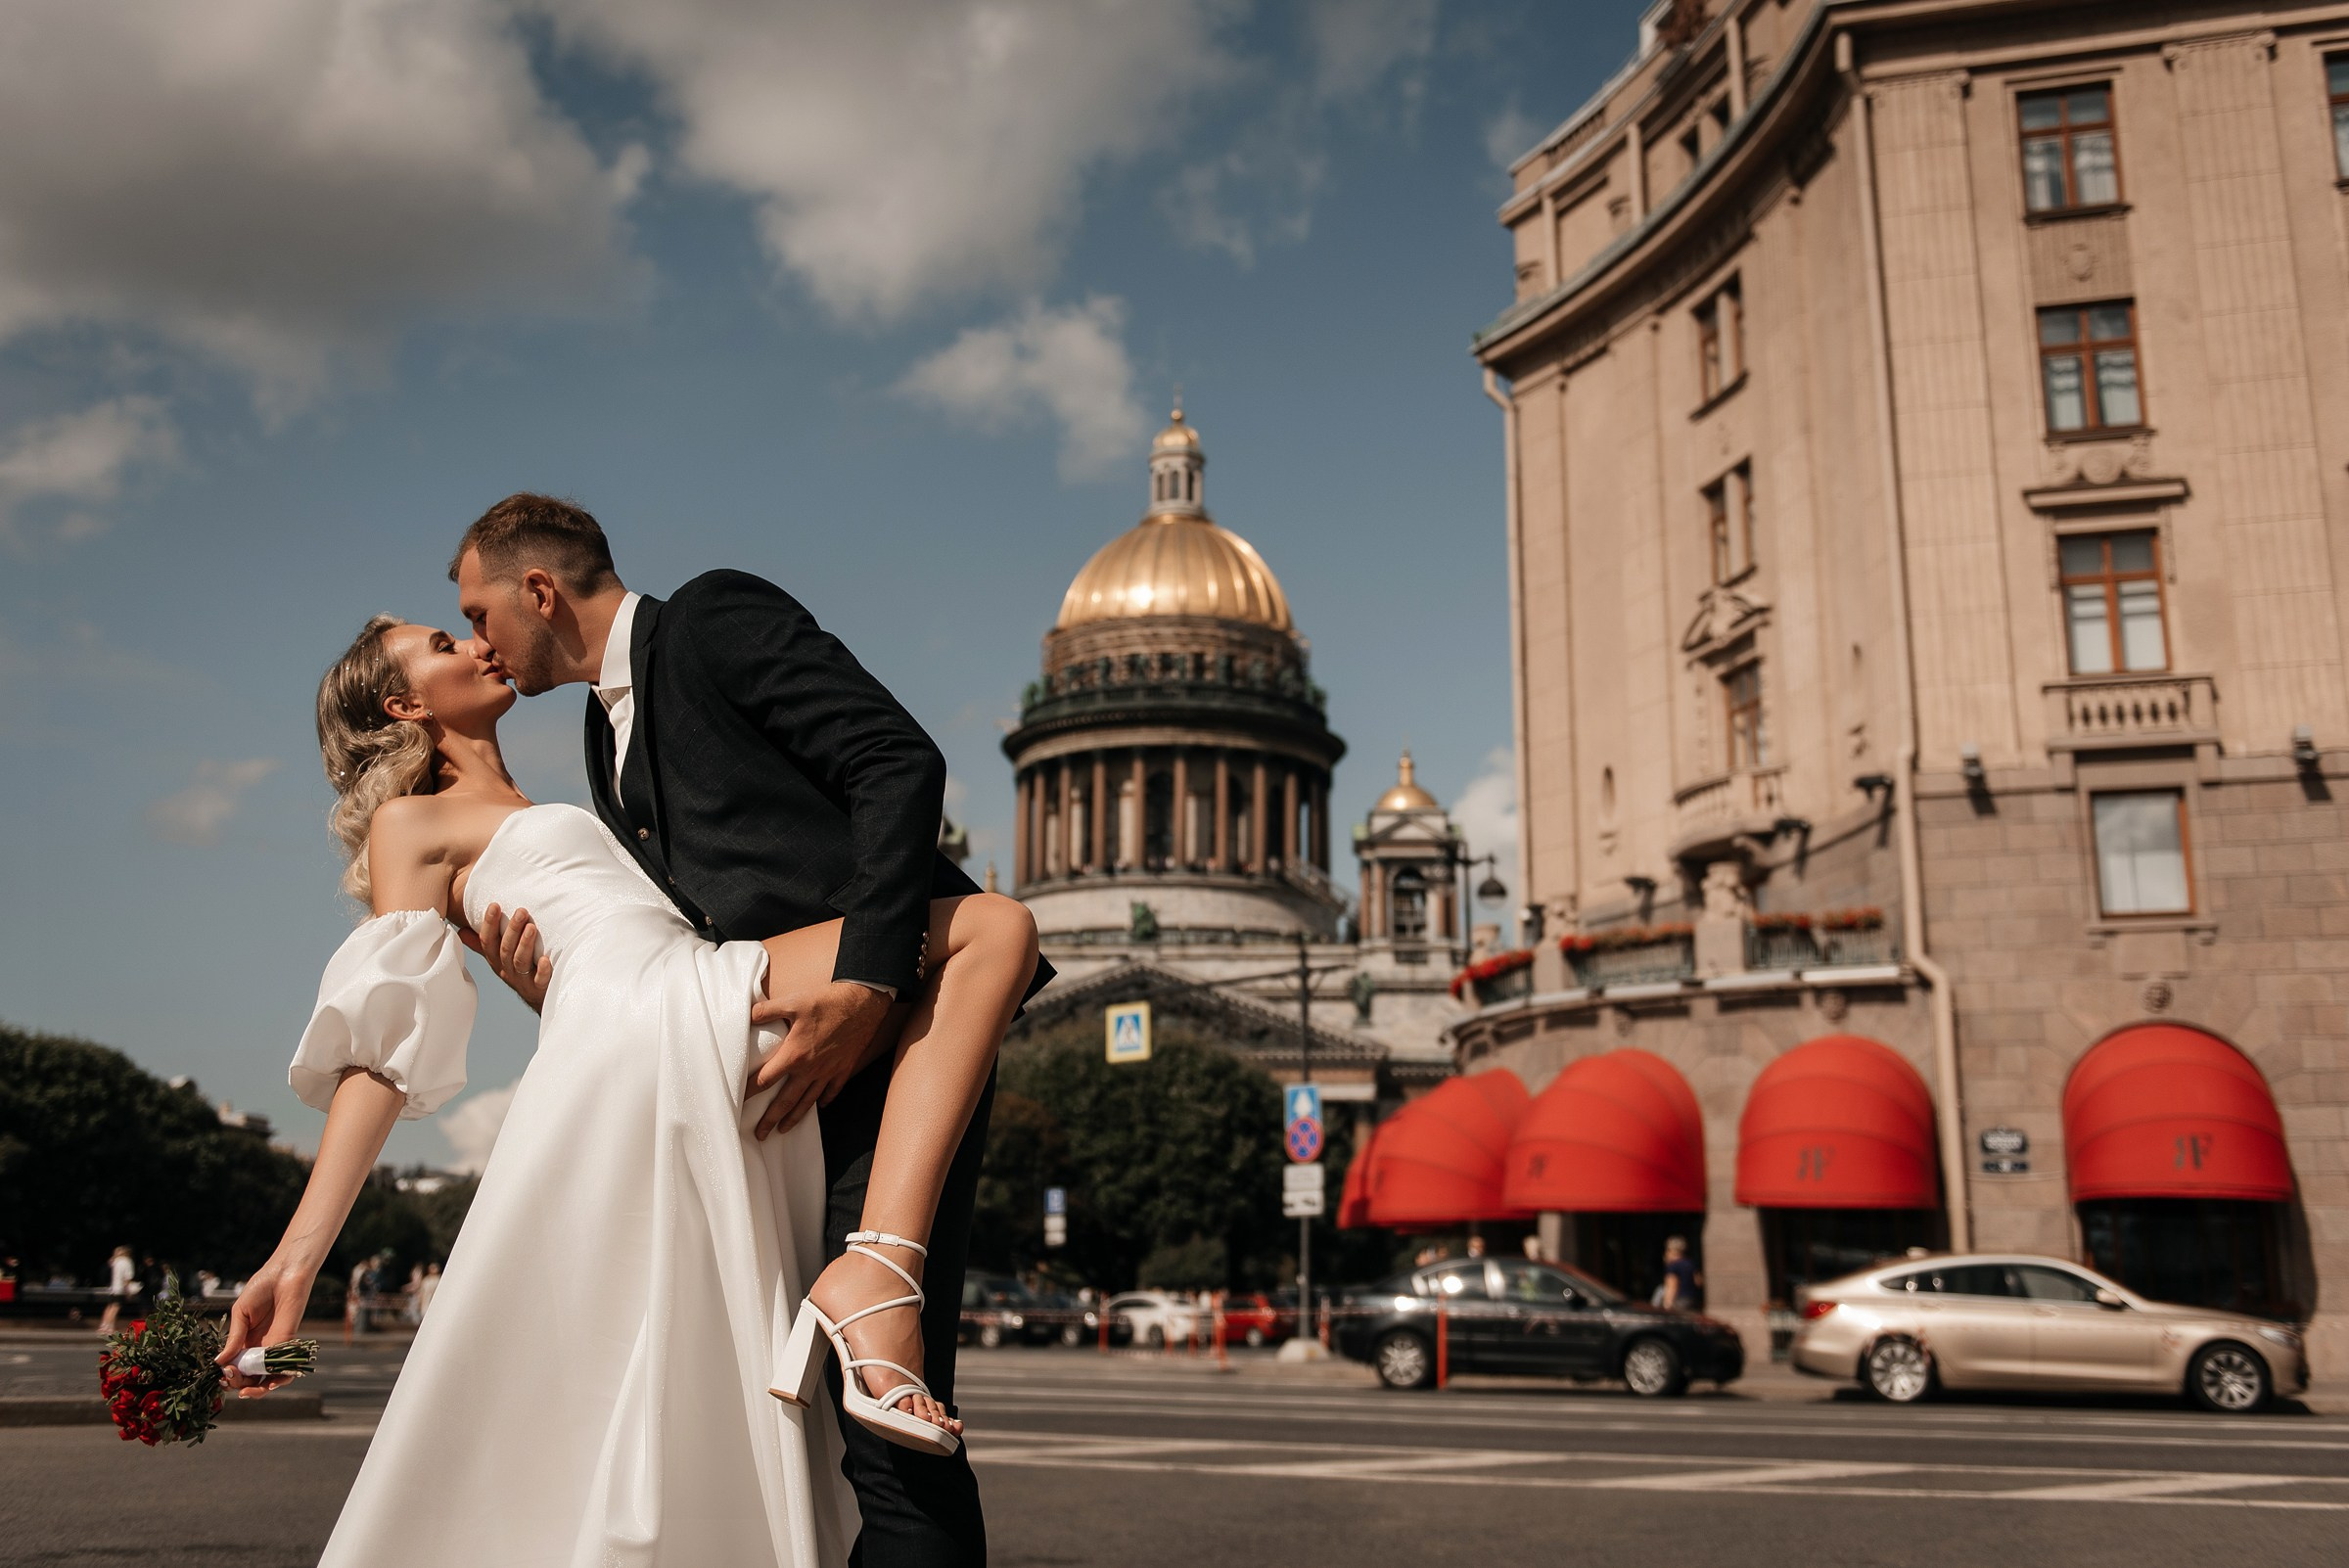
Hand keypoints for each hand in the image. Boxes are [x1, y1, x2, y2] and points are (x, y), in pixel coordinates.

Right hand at [216, 1253, 313, 1397]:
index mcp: (244, 1341)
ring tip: (246, 1391)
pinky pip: (286, 1368)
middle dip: (238, 1383)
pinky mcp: (290, 1344)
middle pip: (249, 1376)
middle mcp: (259, 1348)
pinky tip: (268, 1385)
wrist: (286, 1273)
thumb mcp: (241, 1313)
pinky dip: (278, 1380)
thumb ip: (234, 1338)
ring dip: (257, 1390)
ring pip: (267, 1378)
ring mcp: (274, 1347)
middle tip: (230, 1379)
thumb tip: (219, 1362)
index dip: (227, 1374)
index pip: (235, 1366)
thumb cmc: (261, 1287)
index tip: (220, 1375)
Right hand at [465, 903, 550, 1012]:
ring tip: (531, 928)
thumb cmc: (519, 971)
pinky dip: (542, 971)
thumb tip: (461, 931)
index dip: (489, 924)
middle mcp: (507, 969)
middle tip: (521, 911)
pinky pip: (539, 980)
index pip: (488, 941)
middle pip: (505, 949)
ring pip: (519, 962)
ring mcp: (522, 980)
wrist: (539, 998)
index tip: (494, 905)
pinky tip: (545, 959)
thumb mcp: (498, 958)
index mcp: (496, 960)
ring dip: (525, 944)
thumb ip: (483, 945)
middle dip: (512, 929)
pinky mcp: (539, 988)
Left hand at [746, 980, 893, 1138]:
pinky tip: (819, 1106)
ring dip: (794, 1117)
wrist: (864, 1003)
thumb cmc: (828, 1002)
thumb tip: (748, 1015)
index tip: (738, 1102)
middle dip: (770, 1119)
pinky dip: (825, 1100)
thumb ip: (767, 1010)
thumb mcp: (793, 1002)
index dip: (749, 1091)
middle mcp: (810, 1069)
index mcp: (794, 1055)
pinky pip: (832, 1090)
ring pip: (808, 1101)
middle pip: (785, 1100)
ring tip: (784, 1129)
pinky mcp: (843, 1068)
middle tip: (760, 1134)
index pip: (765, 1080)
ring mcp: (828, 1071)